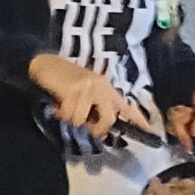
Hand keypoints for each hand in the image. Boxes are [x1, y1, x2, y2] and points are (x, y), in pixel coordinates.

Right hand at [29, 54, 158, 141]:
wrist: (46, 64)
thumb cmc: (65, 80)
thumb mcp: (85, 93)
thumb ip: (95, 108)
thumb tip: (100, 131)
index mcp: (106, 88)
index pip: (125, 106)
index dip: (137, 119)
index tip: (148, 130)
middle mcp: (101, 87)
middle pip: (109, 119)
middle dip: (98, 129)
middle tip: (86, 129)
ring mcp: (88, 88)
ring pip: (83, 120)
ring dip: (71, 119)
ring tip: (64, 108)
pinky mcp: (74, 90)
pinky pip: (70, 115)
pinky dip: (61, 114)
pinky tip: (57, 105)